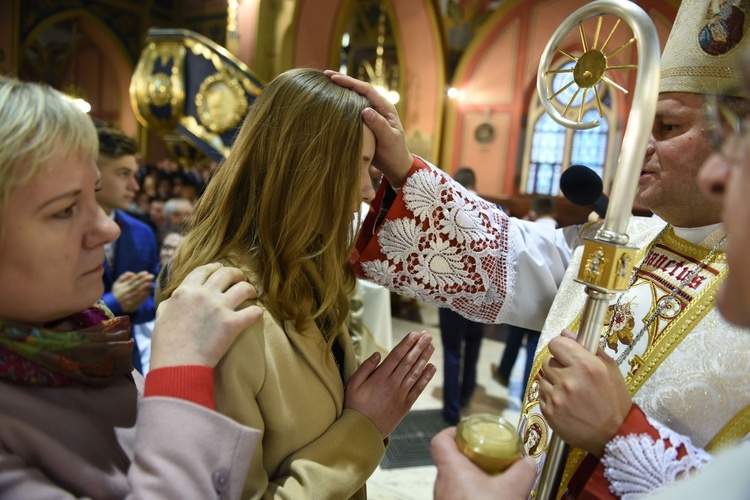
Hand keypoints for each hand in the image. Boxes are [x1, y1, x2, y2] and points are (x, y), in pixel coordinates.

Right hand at [112, 271, 154, 312]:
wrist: (113, 306)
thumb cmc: (116, 293)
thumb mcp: (116, 284)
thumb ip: (123, 277)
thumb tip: (132, 273)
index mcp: (123, 286)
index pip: (133, 280)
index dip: (139, 276)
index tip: (146, 272)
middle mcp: (127, 291)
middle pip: (137, 285)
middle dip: (144, 280)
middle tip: (151, 276)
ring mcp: (131, 298)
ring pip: (139, 292)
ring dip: (145, 287)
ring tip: (151, 283)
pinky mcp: (134, 304)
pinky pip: (139, 299)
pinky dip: (144, 295)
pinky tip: (148, 291)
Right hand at [149, 263, 261, 369]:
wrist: (177, 365)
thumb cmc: (166, 345)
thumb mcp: (161, 317)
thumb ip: (169, 304)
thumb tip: (174, 298)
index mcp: (185, 291)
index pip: (203, 270)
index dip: (215, 267)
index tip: (221, 267)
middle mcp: (204, 295)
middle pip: (226, 274)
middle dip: (236, 274)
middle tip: (241, 278)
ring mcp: (219, 308)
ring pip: (243, 288)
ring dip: (250, 289)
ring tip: (252, 294)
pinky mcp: (232, 324)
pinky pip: (253, 312)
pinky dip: (257, 312)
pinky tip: (257, 314)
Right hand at [324, 70, 412, 187]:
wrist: (395, 165)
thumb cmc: (394, 153)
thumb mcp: (389, 140)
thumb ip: (379, 125)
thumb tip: (365, 110)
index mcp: (385, 108)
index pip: (366, 90)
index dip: (350, 82)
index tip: (334, 78)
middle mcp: (377, 108)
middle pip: (359, 89)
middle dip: (343, 81)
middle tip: (325, 75)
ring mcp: (371, 114)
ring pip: (354, 98)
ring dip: (341, 90)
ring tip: (324, 84)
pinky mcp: (364, 123)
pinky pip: (351, 109)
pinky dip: (341, 104)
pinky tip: (330, 102)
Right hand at [344, 331, 435, 437]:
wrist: (362, 432)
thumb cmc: (355, 406)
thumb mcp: (353, 384)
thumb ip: (365, 368)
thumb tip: (378, 355)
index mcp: (380, 377)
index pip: (397, 356)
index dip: (407, 344)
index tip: (415, 334)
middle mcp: (393, 384)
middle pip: (409, 361)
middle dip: (419, 347)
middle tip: (427, 335)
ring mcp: (401, 394)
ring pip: (416, 373)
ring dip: (425, 358)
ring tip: (431, 346)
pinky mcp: (406, 405)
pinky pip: (418, 388)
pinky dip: (426, 377)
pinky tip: (432, 368)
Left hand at [431, 427, 535, 499]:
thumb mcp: (512, 490)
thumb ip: (523, 471)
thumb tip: (530, 461)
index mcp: (451, 469)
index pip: (440, 440)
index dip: (453, 432)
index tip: (470, 432)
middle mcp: (443, 483)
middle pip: (451, 460)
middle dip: (472, 456)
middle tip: (490, 456)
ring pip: (456, 480)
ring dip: (474, 477)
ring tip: (495, 479)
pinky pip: (460, 496)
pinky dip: (474, 494)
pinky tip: (492, 498)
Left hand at [538, 329, 631, 456]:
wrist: (614, 435)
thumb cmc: (614, 399)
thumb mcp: (610, 369)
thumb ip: (587, 348)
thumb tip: (565, 333)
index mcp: (585, 365)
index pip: (555, 344)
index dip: (561, 348)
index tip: (567, 355)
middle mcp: (567, 379)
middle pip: (548, 361)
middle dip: (558, 366)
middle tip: (572, 377)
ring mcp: (556, 397)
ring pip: (543, 378)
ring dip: (553, 382)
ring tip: (570, 392)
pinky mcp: (548, 412)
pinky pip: (542, 394)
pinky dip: (551, 397)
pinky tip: (566, 403)